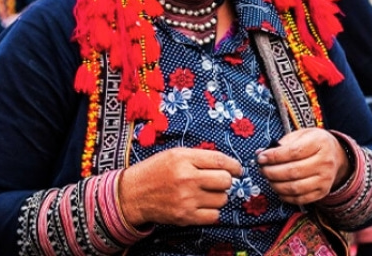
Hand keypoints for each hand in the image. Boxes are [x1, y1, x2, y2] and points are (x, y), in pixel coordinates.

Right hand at [118, 147, 242, 226]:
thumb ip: (199, 157)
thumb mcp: (175, 154)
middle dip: (226, 180)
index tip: (237, 169)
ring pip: (222, 199)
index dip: (234, 165)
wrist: (134, 194)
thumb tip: (227, 164)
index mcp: (184, 158)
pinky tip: (203, 205)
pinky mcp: (185, 217)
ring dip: (218, 196)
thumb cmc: (155, 171)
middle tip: (218, 181)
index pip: (220, 160)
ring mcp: (186, 199)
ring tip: (206, 193)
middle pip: (225, 180)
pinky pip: (214, 216)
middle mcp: (186, 178)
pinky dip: (212, 211)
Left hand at [257, 129, 350, 204]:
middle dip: (272, 172)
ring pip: (295, 187)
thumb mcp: (301, 135)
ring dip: (276, 185)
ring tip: (268, 178)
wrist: (335, 155)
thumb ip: (282, 144)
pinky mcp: (322, 192)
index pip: (293, 152)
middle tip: (262, 169)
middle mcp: (325, 162)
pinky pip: (300, 199)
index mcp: (319, 143)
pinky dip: (285, 196)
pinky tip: (278, 188)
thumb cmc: (313, 143)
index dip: (274, 156)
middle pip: (293, 171)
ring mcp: (325, 179)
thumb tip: (261, 154)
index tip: (261, 157)